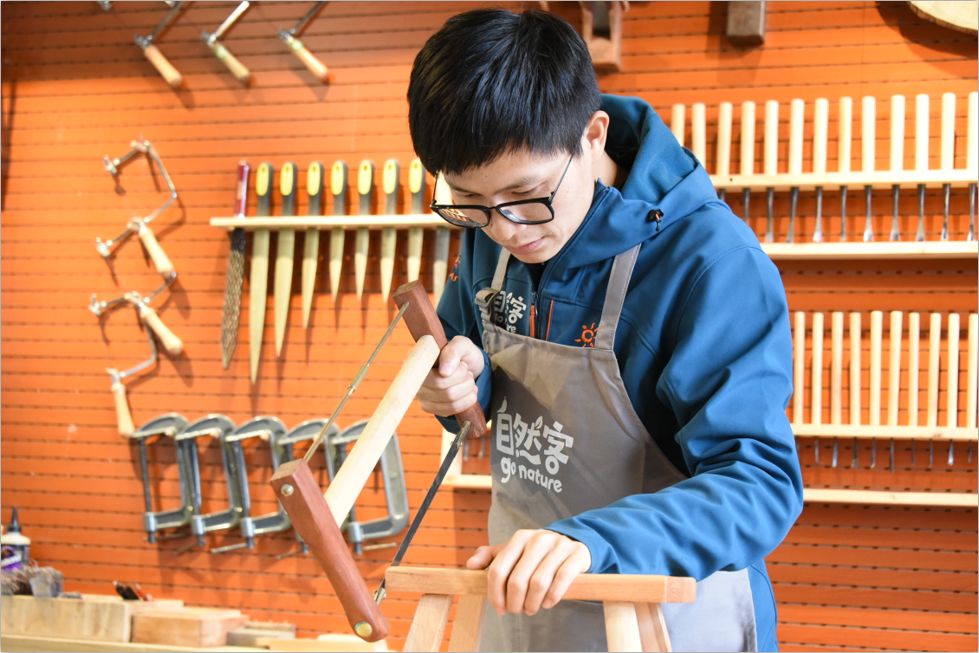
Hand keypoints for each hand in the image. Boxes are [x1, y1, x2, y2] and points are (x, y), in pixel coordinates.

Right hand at [417, 336, 484, 416]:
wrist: (468, 367)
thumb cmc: (461, 353)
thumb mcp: (462, 345)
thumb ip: (453, 352)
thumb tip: (444, 372)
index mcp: (418, 361)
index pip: (430, 374)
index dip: (451, 374)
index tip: (464, 365)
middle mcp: (415, 380)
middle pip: (442, 387)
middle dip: (463, 378)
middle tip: (467, 371)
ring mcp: (422, 397)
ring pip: (450, 400)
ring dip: (467, 389)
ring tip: (468, 379)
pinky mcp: (431, 408)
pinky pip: (453, 409)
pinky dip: (467, 400)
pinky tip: (468, 391)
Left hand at [466, 529, 590, 616]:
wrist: (572, 543)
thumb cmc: (536, 553)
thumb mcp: (513, 551)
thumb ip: (490, 557)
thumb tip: (470, 566)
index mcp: (519, 537)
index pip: (498, 570)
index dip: (495, 594)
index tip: (499, 608)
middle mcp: (538, 539)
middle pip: (517, 580)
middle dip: (514, 602)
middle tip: (516, 611)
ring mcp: (558, 546)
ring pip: (539, 583)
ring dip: (532, 603)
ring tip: (531, 609)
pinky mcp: (576, 555)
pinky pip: (561, 580)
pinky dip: (552, 597)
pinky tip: (547, 603)